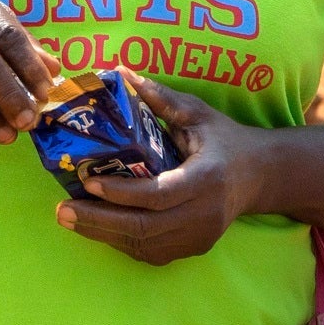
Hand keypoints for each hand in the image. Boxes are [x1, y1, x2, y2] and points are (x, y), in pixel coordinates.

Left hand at [54, 75, 274, 264]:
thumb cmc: (225, 139)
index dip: (122, 192)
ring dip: (103, 234)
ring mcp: (201, 235)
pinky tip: (96, 227)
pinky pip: (153, 252)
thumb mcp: (198, 113)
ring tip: (69, 218)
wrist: (261, 176)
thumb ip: (160, 98)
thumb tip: (119, 72)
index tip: (88, 182)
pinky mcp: (195, 247)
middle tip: (61, 209)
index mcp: (207, 177)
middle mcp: (206, 212)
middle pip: (146, 226)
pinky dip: (122, 242)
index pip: (159, 193)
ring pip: (146, 244)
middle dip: (99, 220)